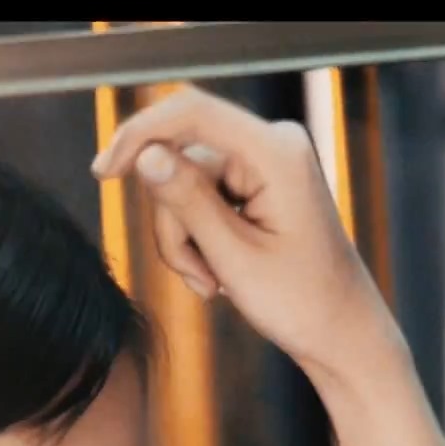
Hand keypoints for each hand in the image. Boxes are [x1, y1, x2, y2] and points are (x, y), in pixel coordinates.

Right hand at [91, 87, 397, 380]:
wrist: (342, 332)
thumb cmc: (301, 302)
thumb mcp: (233, 257)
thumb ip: (187, 201)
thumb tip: (146, 154)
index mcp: (277, 153)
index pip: (191, 113)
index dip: (138, 134)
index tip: (102, 174)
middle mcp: (274, 145)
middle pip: (182, 159)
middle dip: (175, 221)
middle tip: (197, 276)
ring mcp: (267, 162)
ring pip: (185, 186)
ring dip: (186, 240)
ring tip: (213, 284)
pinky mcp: (259, 181)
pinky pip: (204, 197)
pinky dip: (200, 239)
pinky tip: (221, 274)